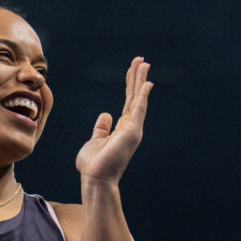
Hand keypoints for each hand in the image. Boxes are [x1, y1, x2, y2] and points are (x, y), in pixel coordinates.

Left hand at [74, 57, 152, 184]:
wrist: (95, 180)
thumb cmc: (94, 166)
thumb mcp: (95, 142)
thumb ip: (101, 128)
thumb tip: (105, 114)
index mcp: (121, 129)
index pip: (128, 102)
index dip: (130, 85)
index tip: (133, 69)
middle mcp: (130, 127)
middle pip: (135, 97)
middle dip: (137, 78)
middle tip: (141, 60)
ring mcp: (132, 130)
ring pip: (138, 99)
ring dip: (140, 81)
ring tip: (143, 64)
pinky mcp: (132, 133)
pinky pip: (138, 110)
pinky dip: (142, 96)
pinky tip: (146, 83)